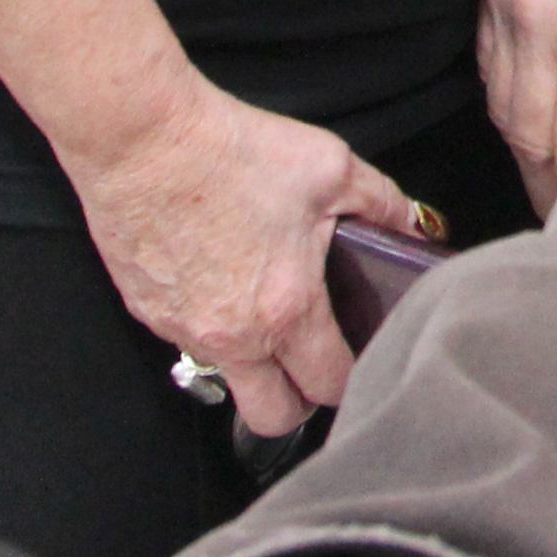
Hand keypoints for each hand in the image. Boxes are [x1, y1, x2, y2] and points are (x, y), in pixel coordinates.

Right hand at [68, 77, 411, 436]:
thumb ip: (383, 204)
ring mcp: (182, 330)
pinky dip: (210, 330)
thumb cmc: (232, 151)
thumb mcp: (330, 168)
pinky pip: (186, 345)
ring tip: (266, 312)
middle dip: (298, 402)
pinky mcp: (147, 313)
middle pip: (272, 418)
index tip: (356, 360)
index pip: (328, 386)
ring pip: (226, 381)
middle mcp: (231, 336)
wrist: (142, 139)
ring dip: (251, 364)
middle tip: (311, 361)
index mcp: (285, 309)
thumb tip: (413, 227)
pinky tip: (222, 282)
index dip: (351, 379)